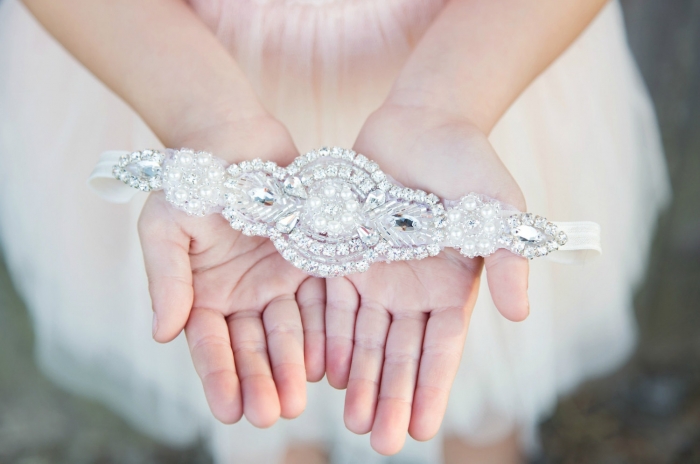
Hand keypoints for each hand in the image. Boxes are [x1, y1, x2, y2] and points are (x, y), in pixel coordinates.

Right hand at [138, 117, 326, 426]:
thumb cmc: (191, 181)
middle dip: (260, 380)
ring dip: (292, 365)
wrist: (233, 140)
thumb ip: (166, 279)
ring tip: (297, 399)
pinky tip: (326, 359)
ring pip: (287, 331)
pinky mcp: (310, 262)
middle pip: (253, 346)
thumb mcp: (165, 227)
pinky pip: (318, 300)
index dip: (219, 377)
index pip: (210, 345)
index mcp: (203, 295)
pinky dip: (322, 329)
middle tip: (269, 414)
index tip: (229, 411)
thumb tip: (161, 335)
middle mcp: (242, 296)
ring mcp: (278, 282)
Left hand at [324, 104, 529, 453]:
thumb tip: (521, 313)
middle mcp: (413, 290)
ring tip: (351, 419)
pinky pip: (334, 303)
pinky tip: (322, 370)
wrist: (421, 122)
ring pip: (365, 338)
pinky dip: (330, 336)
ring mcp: (377, 274)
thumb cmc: (468, 162)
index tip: (422, 430)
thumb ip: (507, 257)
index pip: (442, 349)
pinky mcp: (345, 255)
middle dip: (391, 396)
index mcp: (452, 286)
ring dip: (359, 378)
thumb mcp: (498, 206)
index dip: (431, 388)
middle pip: (400, 354)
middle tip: (380, 441)